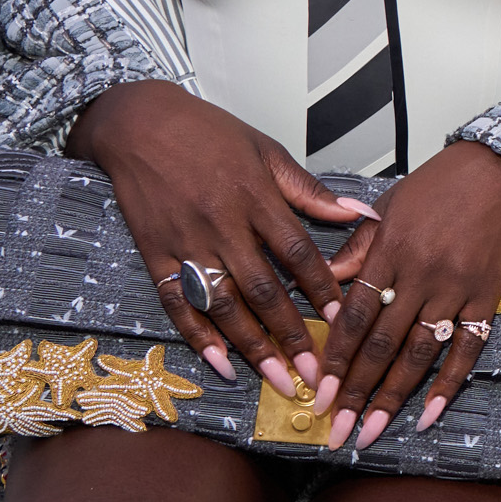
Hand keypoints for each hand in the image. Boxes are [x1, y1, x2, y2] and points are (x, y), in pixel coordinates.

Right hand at [68, 80, 369, 396]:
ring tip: (276, 378)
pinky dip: (196, 334)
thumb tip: (360, 213)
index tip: (344, 322)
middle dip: (292, 335)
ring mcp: (186, 242)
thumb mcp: (267, 152)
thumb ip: (310, 191)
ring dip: (251, 345)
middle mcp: (223, 225)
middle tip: (315, 373)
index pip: (298, 254)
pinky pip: (176, 302)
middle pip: (263, 290)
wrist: (140, 123)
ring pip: (223, 304)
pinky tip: (219, 362)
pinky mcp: (154, 253)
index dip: (323, 291)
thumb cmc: (209, 133)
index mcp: (257, 198)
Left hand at [315, 141, 500, 448]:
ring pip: (418, 354)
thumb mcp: (391, 204)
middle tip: (334, 430)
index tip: (318, 393)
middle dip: (355, 392)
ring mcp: (457, 288)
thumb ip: (359, 246)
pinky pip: (467, 349)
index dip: (335, 359)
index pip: (354, 316)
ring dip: (392, 398)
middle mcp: (422, 275)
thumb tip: (325, 284)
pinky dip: (448, 384)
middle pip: (381, 345)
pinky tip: (428, 414)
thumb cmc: (445, 181)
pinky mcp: (487, 296)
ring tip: (370, 432)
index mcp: (391, 250)